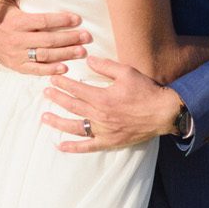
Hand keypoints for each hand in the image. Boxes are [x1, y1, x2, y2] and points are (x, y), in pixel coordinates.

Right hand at [0, 0, 90, 75]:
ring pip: (44, 56)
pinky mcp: (16, 66)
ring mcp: (16, 55)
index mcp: (15, 22)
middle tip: (86, 37)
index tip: (77, 19)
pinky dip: (50, 70)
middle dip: (69, 39)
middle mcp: (16, 39)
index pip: (42, 21)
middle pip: (47, 40)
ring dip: (65, 54)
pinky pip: (35, 70)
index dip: (61, 21)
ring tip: (82, 52)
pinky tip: (65, 67)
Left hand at [40, 57, 183, 151]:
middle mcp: (100, 115)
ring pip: (76, 127)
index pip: (77, 89)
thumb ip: (106, 66)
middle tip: (45, 93)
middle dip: (57, 99)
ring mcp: (104, 131)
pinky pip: (88, 146)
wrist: (164, 113)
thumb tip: (88, 60)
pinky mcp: (110, 142)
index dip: (62, 84)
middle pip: (72, 106)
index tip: (52, 79)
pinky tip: (60, 145)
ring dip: (58, 122)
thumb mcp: (127, 72)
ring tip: (44, 117)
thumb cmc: (146, 91)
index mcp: (103, 97)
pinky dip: (73, 147)